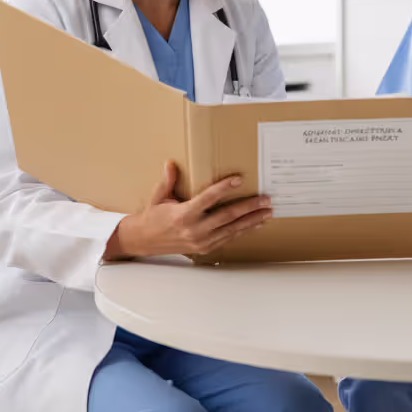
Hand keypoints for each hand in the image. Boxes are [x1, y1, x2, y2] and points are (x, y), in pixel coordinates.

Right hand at [106, 161, 271, 258]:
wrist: (144, 241)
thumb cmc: (152, 217)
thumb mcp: (158, 197)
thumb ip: (167, 181)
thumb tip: (170, 163)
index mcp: (183, 215)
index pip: (208, 198)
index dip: (224, 188)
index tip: (239, 179)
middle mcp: (194, 229)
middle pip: (227, 216)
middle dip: (249, 207)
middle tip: (265, 199)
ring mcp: (201, 241)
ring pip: (231, 229)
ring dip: (251, 220)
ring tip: (267, 212)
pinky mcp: (205, 248)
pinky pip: (228, 238)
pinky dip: (243, 230)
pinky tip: (255, 224)